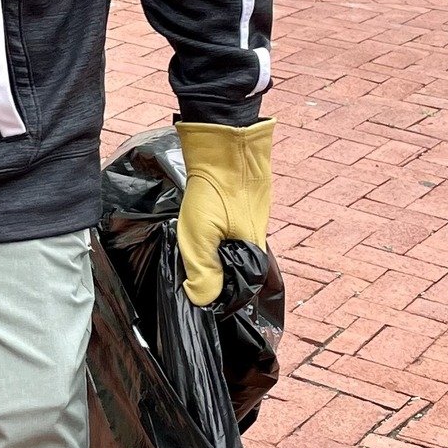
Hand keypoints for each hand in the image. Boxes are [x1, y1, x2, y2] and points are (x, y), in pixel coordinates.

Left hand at [176, 119, 273, 305]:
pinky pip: (230, 233)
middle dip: (214, 274)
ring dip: (213, 254)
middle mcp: (258, 241)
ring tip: (192, 249)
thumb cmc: (214, 191)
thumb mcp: (201, 236)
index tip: (196, 292)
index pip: (239, 289)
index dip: (217, 294)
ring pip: (231, 251)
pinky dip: (216, 236)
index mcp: (254, 253)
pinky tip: (201, 230)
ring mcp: (251, 223)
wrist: (227, 147)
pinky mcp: (243, 209)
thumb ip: (203, 271)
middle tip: (189, 271)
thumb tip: (200, 300)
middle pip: (235, 270)